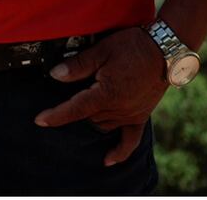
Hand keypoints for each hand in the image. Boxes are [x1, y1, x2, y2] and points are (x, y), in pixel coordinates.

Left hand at [34, 26, 168, 166]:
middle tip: (65, 99)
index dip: (56, 115)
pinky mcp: (141, 116)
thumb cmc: (133, 46)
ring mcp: (130, 114)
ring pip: (103, 125)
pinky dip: (120, 151)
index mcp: (106, 93)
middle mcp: (118, 108)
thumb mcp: (102, 50)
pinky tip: (109, 160)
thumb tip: (55, 75)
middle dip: (75, 111)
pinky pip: (130, 139)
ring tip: (82, 112)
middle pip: (87, 117)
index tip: (40, 120)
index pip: (75, 108)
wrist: (165, 49)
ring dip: (91, 120)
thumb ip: (78, 65)